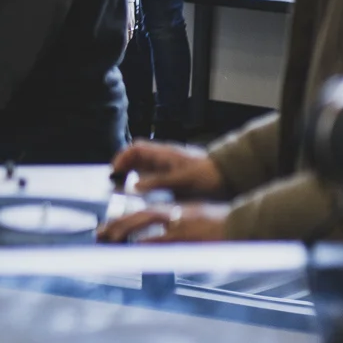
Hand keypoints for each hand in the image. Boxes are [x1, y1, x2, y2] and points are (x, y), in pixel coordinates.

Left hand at [98, 201, 229, 243]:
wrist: (245, 225)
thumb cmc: (224, 228)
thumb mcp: (199, 223)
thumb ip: (180, 232)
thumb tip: (162, 242)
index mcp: (178, 210)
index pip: (145, 213)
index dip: (126, 220)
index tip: (109, 228)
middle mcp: (176, 212)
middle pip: (140, 214)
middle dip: (118, 224)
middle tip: (100, 234)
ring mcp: (182, 222)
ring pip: (146, 220)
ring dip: (125, 228)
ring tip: (108, 237)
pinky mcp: (189, 234)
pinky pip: (162, 238)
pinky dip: (147, 241)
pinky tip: (134, 246)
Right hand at [109, 139, 226, 197]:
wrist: (229, 175)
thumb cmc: (208, 174)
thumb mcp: (182, 180)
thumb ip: (158, 182)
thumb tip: (135, 185)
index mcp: (164, 153)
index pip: (135, 149)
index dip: (122, 158)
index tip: (114, 171)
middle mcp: (164, 157)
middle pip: (137, 157)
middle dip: (125, 167)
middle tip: (117, 182)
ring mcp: (169, 164)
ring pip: (144, 166)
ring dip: (134, 175)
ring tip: (127, 189)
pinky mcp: (174, 173)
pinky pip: (154, 175)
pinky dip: (145, 181)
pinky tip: (145, 193)